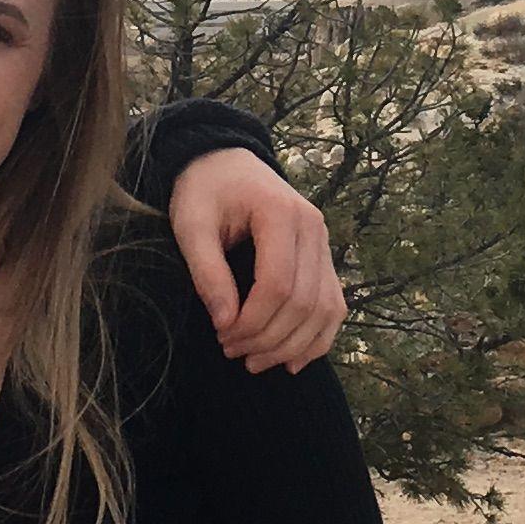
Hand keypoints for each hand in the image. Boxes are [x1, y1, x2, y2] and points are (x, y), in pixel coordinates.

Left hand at [166, 144, 343, 371]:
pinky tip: (292, 360)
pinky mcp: (323, 256)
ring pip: (325, 308)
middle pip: (304, 301)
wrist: (225, 162)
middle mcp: (312, 227)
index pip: (278, 284)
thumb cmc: (204, 190)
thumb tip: (224, 322)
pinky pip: (333, 305)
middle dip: (268, 338)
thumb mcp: (191, 224)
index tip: (221, 335)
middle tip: (231, 352)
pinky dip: (318, 337)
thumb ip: (207, 271)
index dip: (252, 320)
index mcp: (280, 213)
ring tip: (256, 362)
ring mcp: (323, 242)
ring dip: (293, 345)